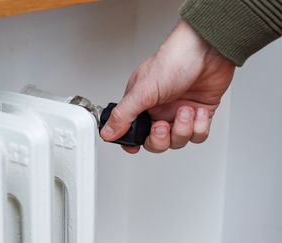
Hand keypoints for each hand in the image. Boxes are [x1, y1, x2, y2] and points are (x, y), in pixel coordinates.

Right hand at [100, 20, 235, 153]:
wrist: (208, 50)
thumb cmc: (175, 60)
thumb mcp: (143, 90)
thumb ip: (124, 114)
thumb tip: (107, 132)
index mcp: (141, 104)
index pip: (132, 131)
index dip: (134, 142)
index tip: (136, 146)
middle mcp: (159, 110)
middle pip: (156, 142)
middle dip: (160, 139)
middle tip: (163, 125)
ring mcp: (179, 113)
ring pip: (178, 141)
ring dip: (183, 128)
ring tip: (185, 110)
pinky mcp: (199, 114)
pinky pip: (198, 135)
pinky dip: (199, 126)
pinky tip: (198, 111)